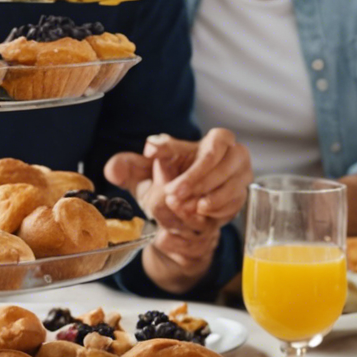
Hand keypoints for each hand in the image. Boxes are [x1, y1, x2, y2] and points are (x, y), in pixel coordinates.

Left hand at [104, 129, 250, 233]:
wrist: (179, 206)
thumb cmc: (165, 179)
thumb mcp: (144, 171)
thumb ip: (128, 166)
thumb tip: (114, 169)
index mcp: (217, 140)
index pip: (213, 148)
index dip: (193, 170)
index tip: (171, 187)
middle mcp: (236, 156)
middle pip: (222, 171)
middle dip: (196, 186)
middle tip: (173, 199)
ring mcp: (242, 178)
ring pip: (230, 191)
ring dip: (206, 202)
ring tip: (185, 209)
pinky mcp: (241, 199)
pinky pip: (232, 208)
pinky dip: (215, 214)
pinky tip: (197, 217)